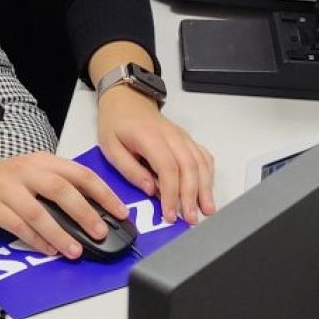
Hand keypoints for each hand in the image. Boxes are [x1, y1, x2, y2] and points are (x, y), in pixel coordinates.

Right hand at [0, 152, 128, 259]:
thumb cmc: (1, 178)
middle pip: (62, 190)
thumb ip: (58, 187)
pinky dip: (35, 240)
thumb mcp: (32, 172)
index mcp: (43, 162)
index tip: (120, 211)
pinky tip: (48, 250)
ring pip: (39, 212)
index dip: (103, 193)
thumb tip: (93, 212)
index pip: (79, 174)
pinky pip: (18, 225)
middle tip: (101, 232)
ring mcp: (9, 189)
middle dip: (85, 213)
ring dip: (60, 233)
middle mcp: (27, 172)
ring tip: (76, 250)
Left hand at [97, 87, 215, 225]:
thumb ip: (130, 170)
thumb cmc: (117, 123)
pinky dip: (208, 174)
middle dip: (192, 196)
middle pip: (189, 167)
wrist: (126, 100)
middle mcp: (171, 136)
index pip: (167, 168)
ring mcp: (182, 137)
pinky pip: (203, 156)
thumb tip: (150, 189)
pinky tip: (207, 189)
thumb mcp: (110, 147)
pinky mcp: (187, 139)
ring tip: (206, 209)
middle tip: (190, 218)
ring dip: (205, 187)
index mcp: (149, 137)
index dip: (171, 193)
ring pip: (200, 162)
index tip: (170, 214)